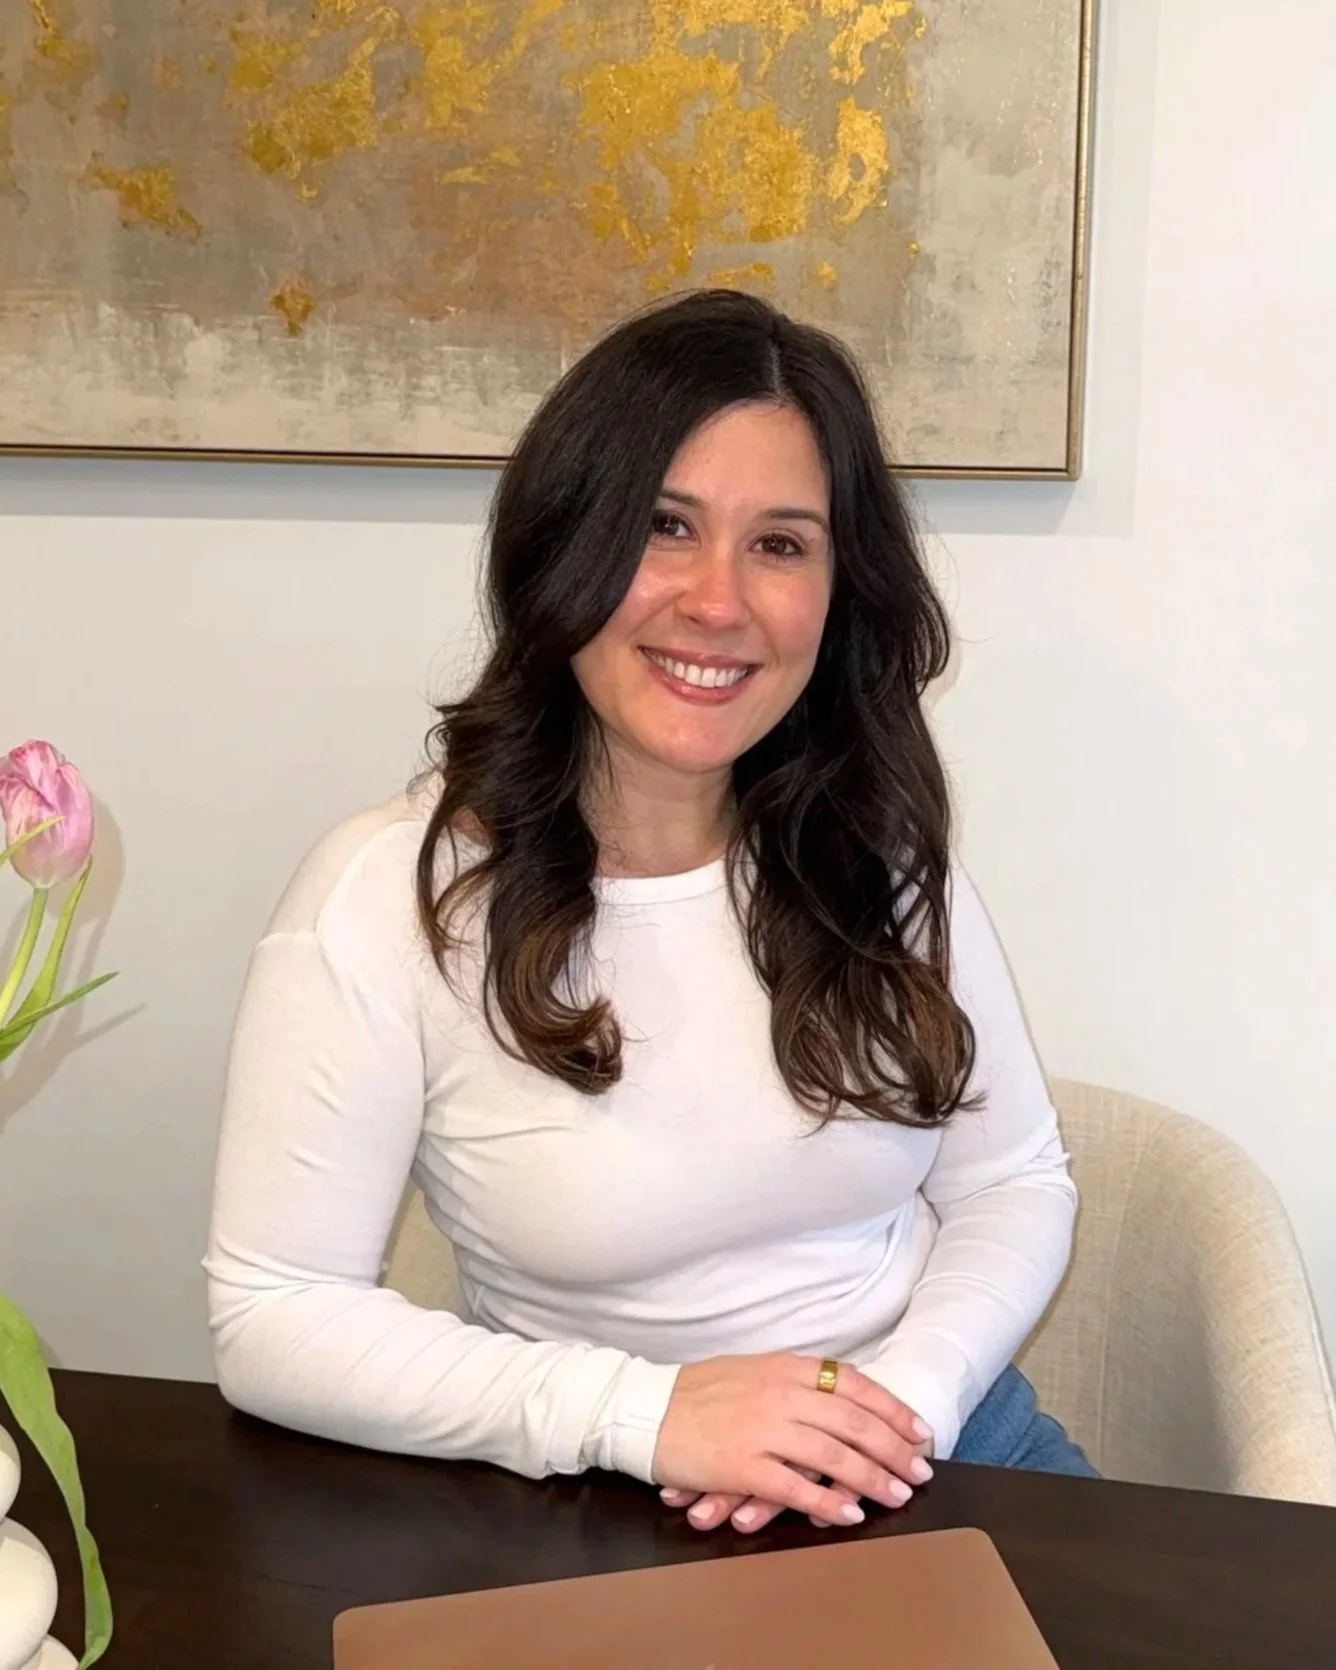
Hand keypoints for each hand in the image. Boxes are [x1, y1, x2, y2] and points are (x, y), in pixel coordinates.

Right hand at [652, 1353, 933, 1532]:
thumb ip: (793, 1381)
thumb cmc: (698, 1393)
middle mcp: (779, 1393)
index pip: (852, 1383)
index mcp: (784, 1366)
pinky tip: (850, 1515)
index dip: (890, 1407)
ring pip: (833, 1455)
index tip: (918, 1429)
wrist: (646, 1409)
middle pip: (853, 1421)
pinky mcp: (742, 1464)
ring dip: (872, 1478)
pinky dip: (828, 1503)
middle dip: (894, 1448)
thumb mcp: (751, 1370)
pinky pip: (797, 1488)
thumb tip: (839, 1398)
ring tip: (898, 1495)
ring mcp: (762, 1428)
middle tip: (920, 1470)